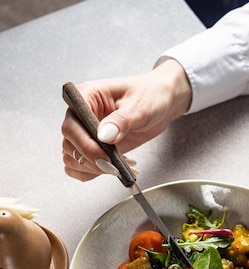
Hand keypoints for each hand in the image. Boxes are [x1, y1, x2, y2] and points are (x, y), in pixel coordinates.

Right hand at [61, 59, 191, 180]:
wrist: (160, 102)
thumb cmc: (150, 95)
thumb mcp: (139, 106)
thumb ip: (121, 121)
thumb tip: (104, 136)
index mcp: (86, 97)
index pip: (71, 125)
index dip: (85, 145)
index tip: (105, 156)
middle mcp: (80, 115)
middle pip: (69, 145)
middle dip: (90, 160)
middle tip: (114, 167)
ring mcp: (85, 132)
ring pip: (71, 159)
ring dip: (92, 168)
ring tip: (118, 166)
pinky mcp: (93, 146)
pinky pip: (80, 166)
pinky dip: (94, 172)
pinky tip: (114, 168)